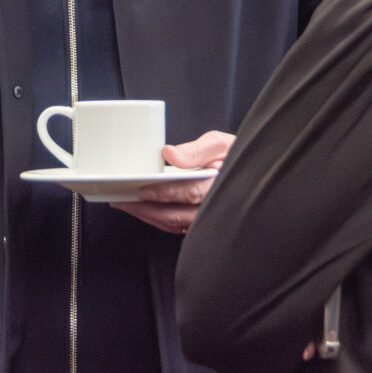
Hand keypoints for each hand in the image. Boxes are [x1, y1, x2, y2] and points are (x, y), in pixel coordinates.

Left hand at [113, 130, 234, 233]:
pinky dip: (158, 221)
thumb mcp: (222, 144)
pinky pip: (177, 228)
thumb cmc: (237, 157)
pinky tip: (144, 211)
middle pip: (176, 215)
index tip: (141, 190)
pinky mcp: (202, 225)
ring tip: (126, 205)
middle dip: (145, 209)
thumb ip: (197, 149)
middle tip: (121, 200)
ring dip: (148, 216)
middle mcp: (216, 209)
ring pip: (174, 225)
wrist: (250, 174)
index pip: (190, 192)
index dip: (164, 193)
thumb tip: (169, 154)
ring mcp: (209, 221)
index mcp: (221, 186)